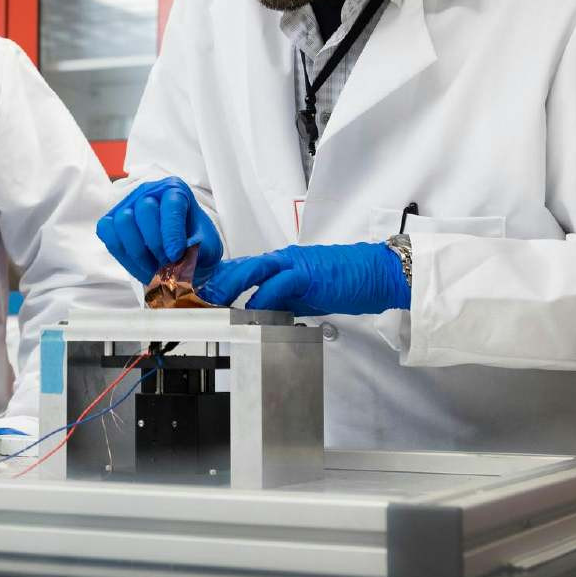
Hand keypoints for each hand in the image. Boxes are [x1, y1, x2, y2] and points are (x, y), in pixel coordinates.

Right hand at [96, 176, 223, 285]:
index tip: (175, 254)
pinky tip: (138, 262)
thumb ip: (200, 249)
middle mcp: (150, 192)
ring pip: (124, 220)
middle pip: (145, 210)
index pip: (171, 204)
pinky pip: (106, 230)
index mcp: (176, 190)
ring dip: (138, 250)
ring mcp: (128, 205)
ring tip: (153, 266)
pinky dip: (120, 250)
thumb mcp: (208, 249)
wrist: (183, 260)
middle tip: (166, 262)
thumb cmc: (195, 248)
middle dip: (155, 243)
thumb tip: (183, 252)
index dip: (172, 232)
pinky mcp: (112, 221)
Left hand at [199, 241, 410, 314]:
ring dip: (232, 285)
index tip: (201, 295)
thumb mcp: (307, 295)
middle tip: (197, 297)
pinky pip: (281, 282)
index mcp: (282, 264)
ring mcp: (296, 264)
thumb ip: (284, 303)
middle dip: (217, 281)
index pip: (244, 269)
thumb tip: (264, 317)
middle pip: (242, 265)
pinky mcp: (310, 273)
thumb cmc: (348, 282)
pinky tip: (253, 308)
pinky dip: (264, 295)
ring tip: (215, 300)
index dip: (220, 281)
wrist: (378, 272)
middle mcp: (284, 259)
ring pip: (255, 268)